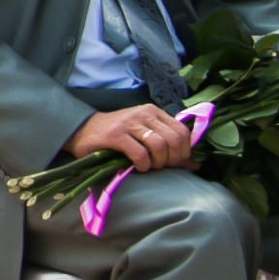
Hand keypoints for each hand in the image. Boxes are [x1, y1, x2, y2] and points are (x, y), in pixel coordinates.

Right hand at [67, 101, 192, 171]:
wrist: (82, 131)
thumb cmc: (116, 136)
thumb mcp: (144, 135)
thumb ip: (168, 146)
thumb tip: (195, 165)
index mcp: (154, 112)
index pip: (182, 132)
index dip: (183, 152)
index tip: (173, 163)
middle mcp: (144, 114)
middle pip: (174, 140)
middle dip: (172, 160)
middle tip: (161, 167)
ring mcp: (130, 123)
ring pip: (160, 146)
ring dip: (158, 163)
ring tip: (149, 167)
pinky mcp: (116, 136)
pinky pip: (140, 153)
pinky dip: (144, 165)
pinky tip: (138, 167)